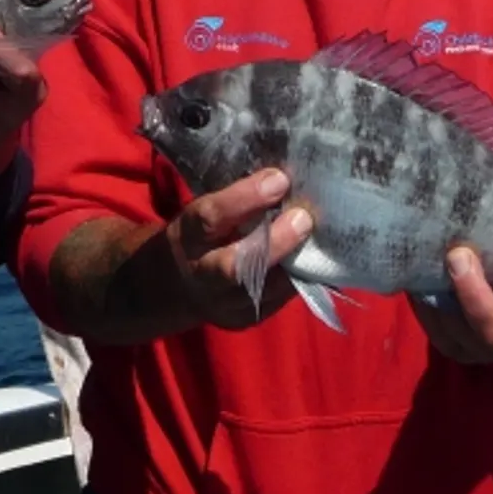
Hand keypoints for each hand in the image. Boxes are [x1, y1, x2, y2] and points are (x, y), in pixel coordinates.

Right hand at [164, 170, 312, 330]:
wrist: (176, 287)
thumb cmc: (198, 236)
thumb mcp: (201, 213)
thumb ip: (234, 200)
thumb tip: (280, 174)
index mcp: (187, 237)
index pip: (211, 217)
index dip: (245, 198)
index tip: (279, 179)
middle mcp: (201, 274)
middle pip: (236, 266)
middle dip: (274, 242)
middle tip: (303, 218)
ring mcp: (223, 303)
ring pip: (262, 288)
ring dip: (293, 261)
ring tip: (316, 236)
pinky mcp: (244, 318)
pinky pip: (275, 299)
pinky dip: (296, 277)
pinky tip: (311, 257)